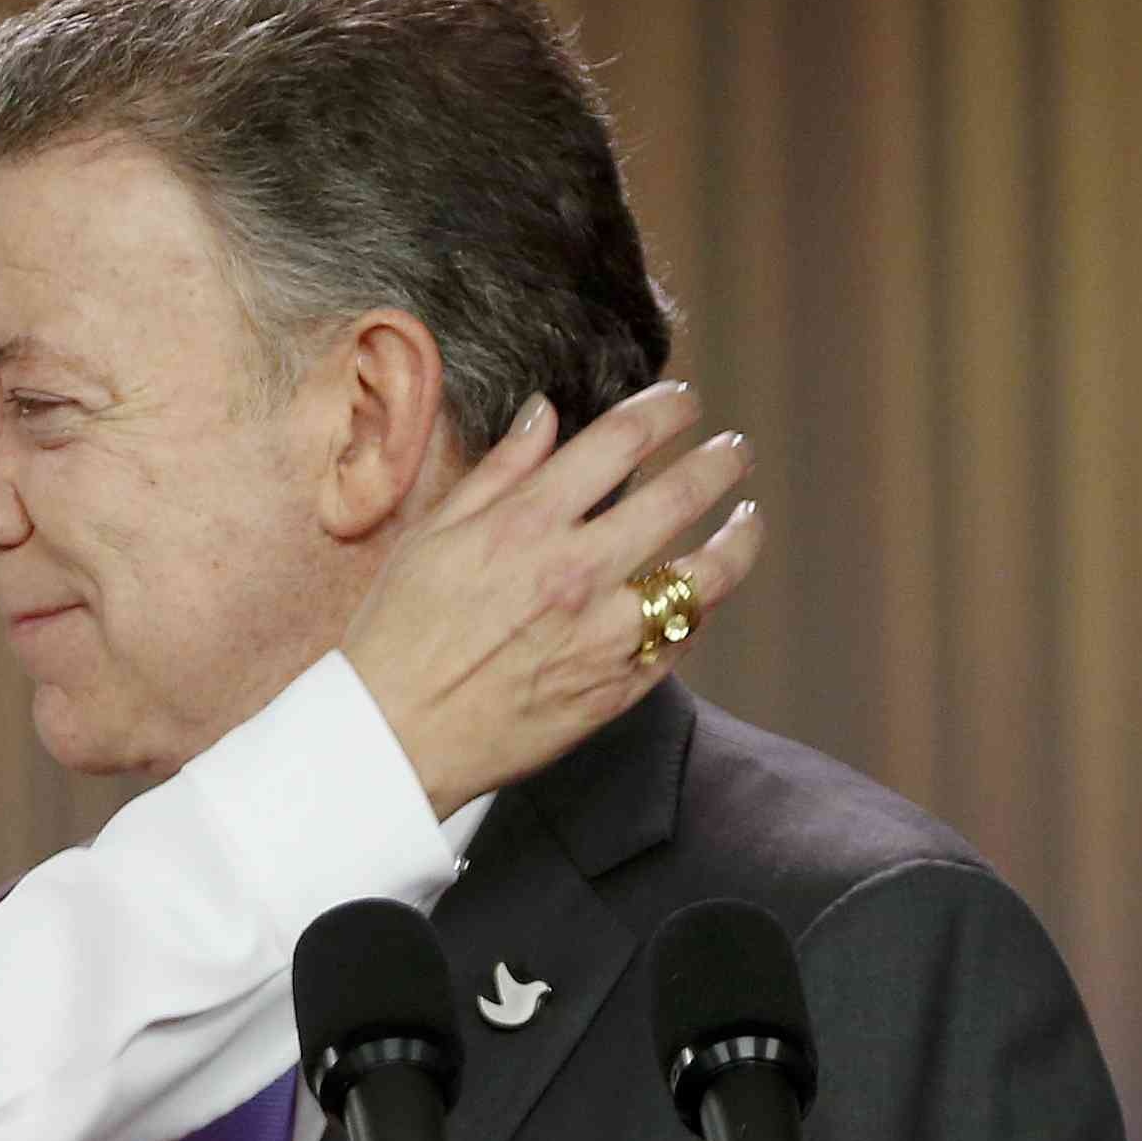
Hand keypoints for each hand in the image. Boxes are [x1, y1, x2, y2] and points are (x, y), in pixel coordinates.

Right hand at [342, 382, 763, 815]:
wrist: (394, 736)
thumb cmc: (398, 634)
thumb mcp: (431, 536)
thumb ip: (498, 471)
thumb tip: (546, 414)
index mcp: (525, 525)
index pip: (622, 440)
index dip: (665, 411)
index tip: (683, 404)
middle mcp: (574, 573)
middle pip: (680, 496)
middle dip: (718, 462)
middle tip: (733, 452)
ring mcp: (602, 636)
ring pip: (705, 576)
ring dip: (739, 538)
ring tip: (747, 520)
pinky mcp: (614, 688)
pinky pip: (679, 641)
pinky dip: (698, 610)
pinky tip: (700, 594)